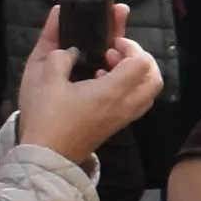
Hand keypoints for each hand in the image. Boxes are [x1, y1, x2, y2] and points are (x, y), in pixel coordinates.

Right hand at [16, 31, 165, 162]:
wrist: (46, 156)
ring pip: (148, 93)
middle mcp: (125, 105)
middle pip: (154, 79)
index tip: (112, 44)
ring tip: (109, 67)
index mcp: (112, 92)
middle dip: (142, 60)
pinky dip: (129, 89)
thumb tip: (71, 51)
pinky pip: (136, 104)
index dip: (132, 47)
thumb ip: (60, 58)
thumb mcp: (46, 81)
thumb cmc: (47, 118)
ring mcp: (123, 119)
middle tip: (118, 53)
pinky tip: (102, 85)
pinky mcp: (116, 127)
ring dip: (137, 75)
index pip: (141, 63)